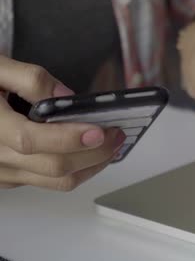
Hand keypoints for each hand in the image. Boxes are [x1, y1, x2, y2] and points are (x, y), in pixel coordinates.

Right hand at [0, 57, 125, 190]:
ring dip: (91, 166)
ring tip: (112, 145)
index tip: (100, 130)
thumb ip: (29, 78)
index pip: (33, 140)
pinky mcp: (8, 178)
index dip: (70, 138)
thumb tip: (66, 95)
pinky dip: (76, 170)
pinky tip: (89, 153)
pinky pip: (48, 182)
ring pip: (55, 181)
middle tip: (118, 134)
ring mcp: (1, 172)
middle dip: (95, 153)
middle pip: (54, 167)